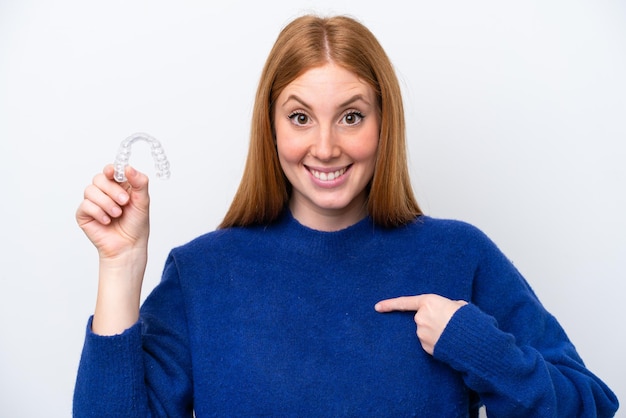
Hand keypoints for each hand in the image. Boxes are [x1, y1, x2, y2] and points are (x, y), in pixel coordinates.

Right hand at [76, 164, 150, 334]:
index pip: (110, 170)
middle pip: (99, 178)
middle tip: (124, 202)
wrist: (128, 246)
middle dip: (112, 190)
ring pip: (90, 190)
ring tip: (117, 214)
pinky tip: (107, 221)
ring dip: (106, 203)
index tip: (115, 174)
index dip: (111, 170)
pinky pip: (85, 205)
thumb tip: (129, 168)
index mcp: (119, 186)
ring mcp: (93, 202)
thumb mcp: (143, 201)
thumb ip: (139, 183)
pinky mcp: (84, 214)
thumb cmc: (136, 224)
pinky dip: (98, 212)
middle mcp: (104, 192)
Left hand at [375, 294, 467, 354]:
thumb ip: (446, 306)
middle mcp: (420, 317)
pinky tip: (448, 342)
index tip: (377, 307)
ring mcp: (421, 333)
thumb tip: (447, 310)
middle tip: (449, 323)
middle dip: (432, 321)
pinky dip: (436, 342)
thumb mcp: (459, 305)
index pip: (405, 302)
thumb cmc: (467, 319)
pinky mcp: (425, 346)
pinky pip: (429, 342)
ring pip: (425, 331)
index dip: (390, 304)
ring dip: (435, 332)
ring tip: (452, 333)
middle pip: (422, 318)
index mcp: (428, 302)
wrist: (472, 341)